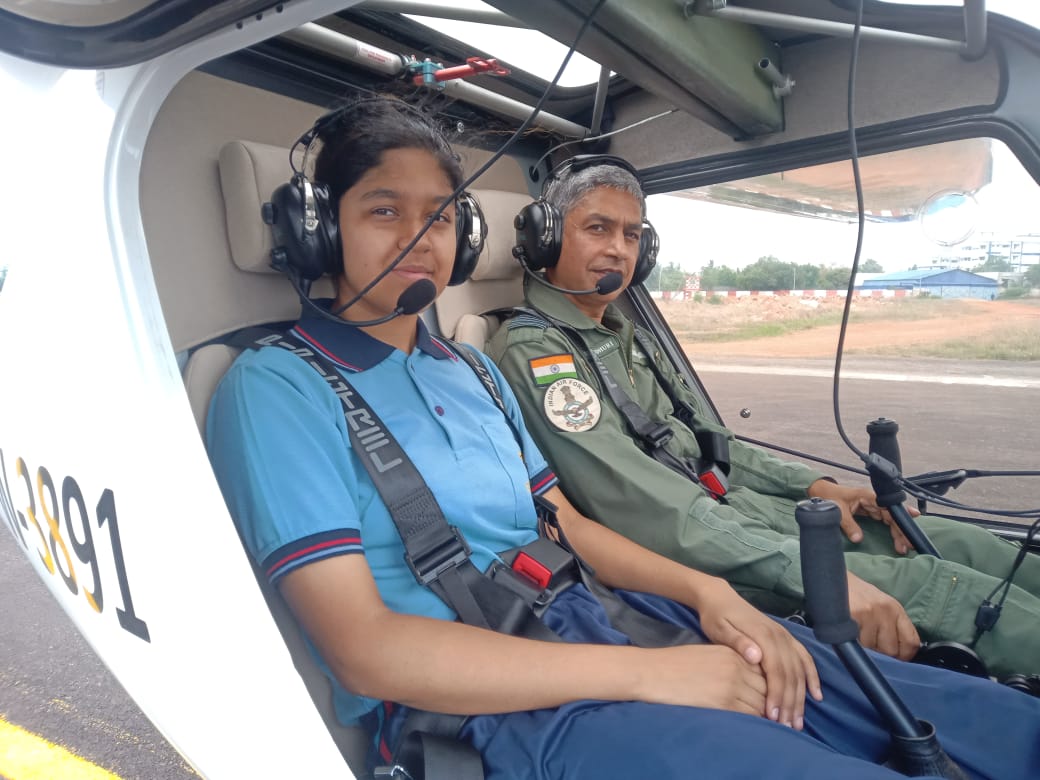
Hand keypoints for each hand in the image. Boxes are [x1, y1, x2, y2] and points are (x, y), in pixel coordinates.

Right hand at [636, 644, 768, 717]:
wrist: (652, 672)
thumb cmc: (675, 665)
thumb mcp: (708, 656)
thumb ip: (730, 665)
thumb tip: (748, 683)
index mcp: (732, 653)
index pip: (764, 670)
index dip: (772, 686)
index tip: (774, 699)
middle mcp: (735, 666)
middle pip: (767, 686)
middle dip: (774, 701)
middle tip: (780, 715)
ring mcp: (731, 683)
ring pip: (762, 702)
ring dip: (768, 714)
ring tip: (772, 723)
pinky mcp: (724, 702)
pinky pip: (750, 714)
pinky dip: (757, 721)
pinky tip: (757, 726)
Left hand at [695, 580, 821, 729]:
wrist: (720, 597)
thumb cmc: (716, 616)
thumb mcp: (720, 628)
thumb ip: (738, 643)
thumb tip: (757, 657)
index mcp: (764, 635)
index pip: (776, 671)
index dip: (776, 695)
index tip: (773, 716)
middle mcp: (779, 636)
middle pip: (790, 674)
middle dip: (790, 702)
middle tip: (787, 727)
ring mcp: (785, 637)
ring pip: (799, 670)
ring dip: (801, 697)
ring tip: (798, 721)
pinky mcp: (786, 638)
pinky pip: (805, 659)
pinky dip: (812, 677)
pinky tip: (816, 695)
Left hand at [808, 479, 913, 554]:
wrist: (822, 494)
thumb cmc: (830, 498)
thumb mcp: (837, 511)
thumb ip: (848, 525)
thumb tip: (858, 539)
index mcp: (868, 496)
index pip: (888, 505)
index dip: (901, 511)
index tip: (914, 518)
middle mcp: (874, 500)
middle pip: (892, 515)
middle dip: (901, 529)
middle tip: (909, 545)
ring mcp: (873, 506)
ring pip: (890, 520)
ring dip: (898, 533)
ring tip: (904, 547)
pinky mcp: (871, 512)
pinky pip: (885, 521)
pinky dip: (892, 531)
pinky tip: (899, 540)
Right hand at [846, 573, 919, 659]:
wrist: (829, 577)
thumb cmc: (852, 595)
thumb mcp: (878, 606)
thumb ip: (890, 626)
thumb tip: (897, 654)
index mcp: (895, 609)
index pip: (911, 642)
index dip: (902, 656)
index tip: (892, 660)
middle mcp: (886, 610)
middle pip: (892, 651)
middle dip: (879, 655)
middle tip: (867, 645)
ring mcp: (871, 613)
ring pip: (872, 649)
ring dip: (863, 649)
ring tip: (854, 635)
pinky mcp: (855, 615)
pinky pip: (857, 643)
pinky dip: (851, 643)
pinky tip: (846, 633)